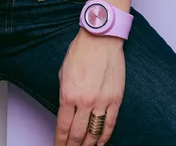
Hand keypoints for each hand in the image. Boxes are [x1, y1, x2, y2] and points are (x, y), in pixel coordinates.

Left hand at [54, 28, 124, 145]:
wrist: (100, 40)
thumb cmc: (79, 52)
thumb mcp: (63, 73)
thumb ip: (64, 93)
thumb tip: (65, 109)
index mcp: (68, 94)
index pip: (63, 125)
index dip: (60, 140)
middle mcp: (84, 101)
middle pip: (78, 133)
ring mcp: (101, 102)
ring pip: (94, 132)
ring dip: (88, 145)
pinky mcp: (115, 100)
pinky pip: (110, 124)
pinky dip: (104, 136)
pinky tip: (100, 144)